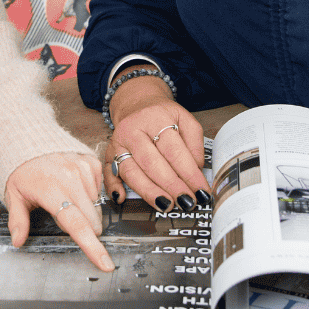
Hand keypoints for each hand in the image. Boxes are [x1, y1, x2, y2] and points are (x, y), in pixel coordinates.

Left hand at [4, 153, 113, 271]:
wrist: (30, 140)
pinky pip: (99, 190)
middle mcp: (70, 177)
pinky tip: (74, 186)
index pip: (75, 224)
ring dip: (84, 210)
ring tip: (64, 196)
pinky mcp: (91, 162)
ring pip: (96, 207)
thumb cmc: (22, 170)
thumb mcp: (14, 195)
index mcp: (50, 189)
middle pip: (91, 220)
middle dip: (83, 228)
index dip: (92, 246)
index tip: (106, 263)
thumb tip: (17, 240)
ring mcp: (83, 168)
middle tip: (61, 214)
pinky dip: (88, 194)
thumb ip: (18, 220)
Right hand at [103, 76, 211, 212]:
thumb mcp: (184, 119)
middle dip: (171, 186)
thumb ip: (194, 143)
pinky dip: (112, 187)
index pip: (174, 150)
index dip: (189, 174)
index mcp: (155, 118)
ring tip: (166, 205)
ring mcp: (118, 143)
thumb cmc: (162, 116)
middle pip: (151, 162)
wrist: (137, 103)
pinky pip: (107, 172)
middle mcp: (133, 130)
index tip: (201, 191)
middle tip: (186, 202)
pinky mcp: (108, 153)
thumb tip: (196, 171)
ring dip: (149, 192)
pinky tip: (122, 198)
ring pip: (130, 171)